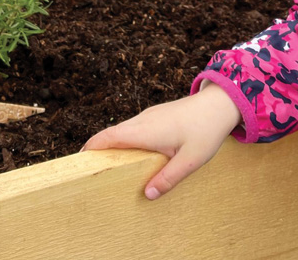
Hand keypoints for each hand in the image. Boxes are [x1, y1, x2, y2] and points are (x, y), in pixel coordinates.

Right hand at [82, 82, 241, 199]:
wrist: (219, 103)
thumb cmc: (206, 130)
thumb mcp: (190, 160)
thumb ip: (169, 178)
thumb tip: (148, 195)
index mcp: (145, 131)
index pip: (108, 137)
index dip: (90, 149)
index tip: (78, 163)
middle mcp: (143, 120)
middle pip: (111, 135)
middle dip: (98, 151)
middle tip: (90, 173)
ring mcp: (149, 116)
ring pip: (123, 131)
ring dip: (113, 146)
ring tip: (109, 168)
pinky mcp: (156, 115)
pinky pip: (133, 128)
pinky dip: (125, 141)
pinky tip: (133, 156)